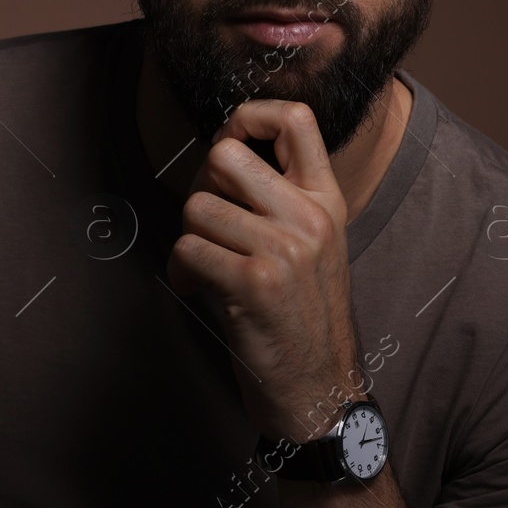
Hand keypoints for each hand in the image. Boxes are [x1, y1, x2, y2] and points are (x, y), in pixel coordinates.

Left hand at [165, 99, 361, 443]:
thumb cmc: (306, 318)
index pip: (295, 119)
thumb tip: (222, 157)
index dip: (247, 117)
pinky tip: (198, 290)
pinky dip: (181, 271)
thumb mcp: (316, 245)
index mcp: (327, 201)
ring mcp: (284, 250)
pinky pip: (188, 249)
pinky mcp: (254, 284)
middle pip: (225, 155)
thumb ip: (283, 200)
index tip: (230, 145)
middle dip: (200, 188)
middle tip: (209, 223)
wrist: (322, 390)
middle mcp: (309, 217)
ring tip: (205, 267)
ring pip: (196, 207)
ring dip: (188, 239)